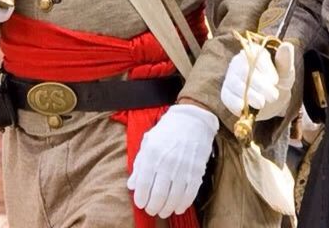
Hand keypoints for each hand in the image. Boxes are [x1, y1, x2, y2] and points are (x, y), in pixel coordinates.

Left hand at [128, 103, 218, 217]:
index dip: (141, 199)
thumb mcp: (148, 142)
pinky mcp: (197, 169)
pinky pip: (190, 193)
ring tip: (163, 211)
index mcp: (152, 153)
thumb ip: (139, 164)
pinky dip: (183, 204)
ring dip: (167, 209)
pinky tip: (178, 207)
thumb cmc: (167, 130)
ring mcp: (184, 167)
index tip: (141, 203)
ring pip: (174, 198)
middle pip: (158, 196)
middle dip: (153, 207)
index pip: (143, 185)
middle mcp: (167, 162)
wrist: (193, 118)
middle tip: (152, 209)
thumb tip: (132, 185)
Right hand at [221, 40, 294, 120]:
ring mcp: (231, 77)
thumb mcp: (286, 72)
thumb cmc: (278, 82)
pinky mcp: (226, 93)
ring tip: (261, 103)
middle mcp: (239, 61)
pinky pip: (227, 96)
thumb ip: (285, 60)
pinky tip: (244, 107)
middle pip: (244, 70)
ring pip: (235, 83)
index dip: (265, 68)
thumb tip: (286, 45)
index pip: (256, 54)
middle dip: (259, 84)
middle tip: (273, 96)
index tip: (276, 81)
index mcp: (255, 51)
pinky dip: (235, 102)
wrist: (270, 101)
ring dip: (249, 95)